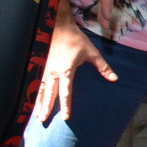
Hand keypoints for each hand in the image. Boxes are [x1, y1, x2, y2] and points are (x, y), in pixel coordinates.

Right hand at [34, 9, 115, 123]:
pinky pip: (36, 82)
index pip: (66, 93)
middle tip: (42, 120)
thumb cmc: (76, 40)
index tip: (66, 118)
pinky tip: (32, 99)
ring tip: (36, 114)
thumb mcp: (92, 53)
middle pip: (48, 94)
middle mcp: (53, 72)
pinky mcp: (40, 65)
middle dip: (45, 107)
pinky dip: (34, 92)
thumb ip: (103, 67)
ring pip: (39, 89)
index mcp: (66, 71)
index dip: (66, 106)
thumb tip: (114, 79)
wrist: (58, 26)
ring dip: (37, 102)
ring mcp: (44, 68)